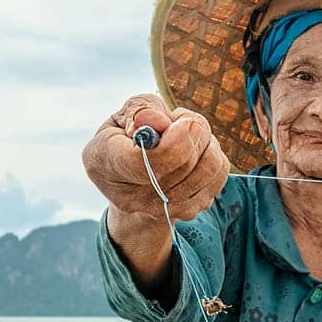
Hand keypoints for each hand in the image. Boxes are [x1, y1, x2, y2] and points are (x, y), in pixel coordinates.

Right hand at [82, 94, 231, 221]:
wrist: (134, 178)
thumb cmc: (129, 136)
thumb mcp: (126, 114)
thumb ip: (140, 110)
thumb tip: (162, 123)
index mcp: (104, 162)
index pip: (141, 165)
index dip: (171, 143)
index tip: (179, 122)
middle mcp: (130, 196)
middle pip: (182, 162)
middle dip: (192, 128)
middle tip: (182, 119)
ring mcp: (160, 209)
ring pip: (206, 168)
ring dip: (205, 140)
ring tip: (188, 133)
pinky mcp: (188, 211)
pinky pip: (218, 175)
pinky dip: (213, 154)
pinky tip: (195, 151)